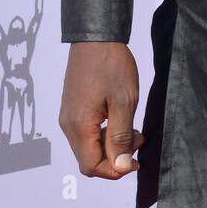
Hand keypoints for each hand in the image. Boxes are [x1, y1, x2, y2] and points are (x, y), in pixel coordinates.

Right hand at [59, 41, 143, 178]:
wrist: (95, 37)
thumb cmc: (110, 65)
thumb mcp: (124, 102)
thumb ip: (121, 137)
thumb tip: (121, 166)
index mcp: (78, 126)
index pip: (91, 167)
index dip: (115, 171)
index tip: (135, 161)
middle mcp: (68, 125)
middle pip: (88, 159)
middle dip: (115, 158)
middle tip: (138, 141)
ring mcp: (69, 116)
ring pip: (88, 146)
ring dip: (111, 145)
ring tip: (133, 130)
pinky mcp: (73, 108)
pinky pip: (86, 132)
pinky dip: (104, 134)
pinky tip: (121, 120)